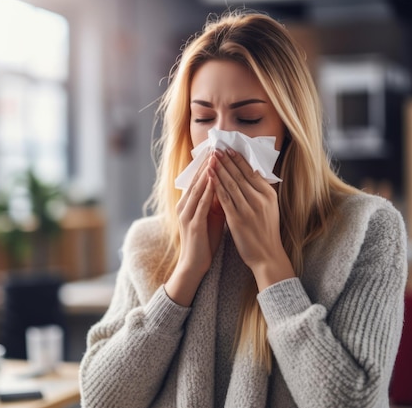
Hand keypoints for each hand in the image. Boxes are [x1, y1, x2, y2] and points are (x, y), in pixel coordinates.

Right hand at [165, 157, 224, 305]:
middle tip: (215, 147)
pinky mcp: (192, 224)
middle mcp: (184, 206)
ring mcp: (186, 214)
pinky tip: (216, 182)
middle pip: (195, 180)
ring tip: (215, 158)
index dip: (206, 164)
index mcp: (188, 203)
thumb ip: (216, 201)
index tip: (217, 149)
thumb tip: (227, 185)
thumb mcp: (211, 216)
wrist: (195, 265)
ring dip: (207, 173)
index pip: (197, 179)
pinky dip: (208, 192)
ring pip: (197, 189)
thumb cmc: (204, 241)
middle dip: (206, 163)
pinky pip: (201, 204)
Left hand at [208, 148, 293, 290]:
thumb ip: (260, 191)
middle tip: (216, 148)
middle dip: (226, 160)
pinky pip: (224, 198)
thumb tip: (252, 173)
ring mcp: (248, 209)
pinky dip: (215, 185)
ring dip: (219, 169)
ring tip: (211, 157)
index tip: (229, 149)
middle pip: (240, 175)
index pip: (251, 172)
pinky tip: (209, 176)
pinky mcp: (237, 219)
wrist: (267, 255)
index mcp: (268, 195)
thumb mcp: (269, 208)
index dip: (239, 160)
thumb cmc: (266, 232)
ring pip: (231, 184)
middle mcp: (259, 199)